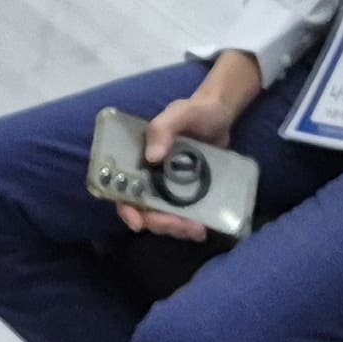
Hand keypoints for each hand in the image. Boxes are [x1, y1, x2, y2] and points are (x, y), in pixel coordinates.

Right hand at [114, 58, 255, 241]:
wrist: (222, 115)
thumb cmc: (195, 111)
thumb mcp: (180, 113)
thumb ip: (163, 129)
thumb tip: (151, 157)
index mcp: (136, 159)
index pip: (121, 189)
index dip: (126, 209)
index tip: (138, 223)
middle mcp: (148, 177)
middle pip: (143, 210)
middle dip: (160, 223)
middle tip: (184, 226)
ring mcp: (167, 187)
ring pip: (163, 217)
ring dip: (176, 229)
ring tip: (198, 230)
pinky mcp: (187, 193)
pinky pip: (182, 215)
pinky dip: (189, 226)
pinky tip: (204, 227)